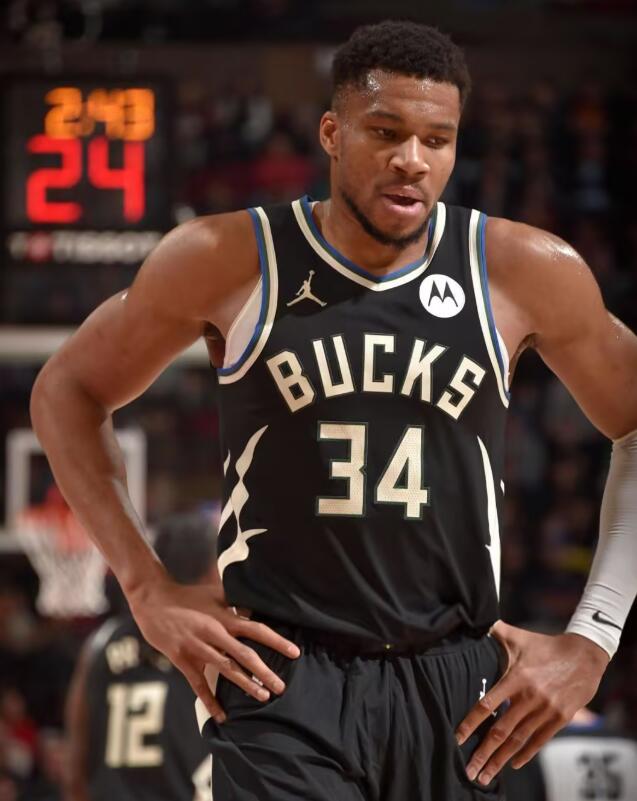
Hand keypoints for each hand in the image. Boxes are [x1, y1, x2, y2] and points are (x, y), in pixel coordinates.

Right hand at [128, 575, 299, 722]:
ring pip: (226, 671)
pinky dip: (211, 701)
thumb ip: (235, 601)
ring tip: (263, 698)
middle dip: (265, 672)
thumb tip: (256, 606)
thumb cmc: (187, 596)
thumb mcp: (214, 593)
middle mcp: (215, 633)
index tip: (294, 652)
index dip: (277, 641)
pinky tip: (222, 716)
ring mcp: (198, 648)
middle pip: (246, 655)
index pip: (257, 630)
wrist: (154, 600)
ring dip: (246, 685)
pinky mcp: (183, 660)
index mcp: (225, 617)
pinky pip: (199, 685)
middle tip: (281, 687)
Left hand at [455, 621, 608, 784]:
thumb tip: (474, 621)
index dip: (471, 724)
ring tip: (486, 776)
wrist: (584, 655)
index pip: (487, 705)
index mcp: (516, 678)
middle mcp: (530, 697)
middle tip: (469, 771)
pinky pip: (540, 740)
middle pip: (501, 731)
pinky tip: (513, 764)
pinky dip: (526, 754)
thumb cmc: (546, 645)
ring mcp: (546, 710)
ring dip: (501, 760)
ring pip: (518, 740)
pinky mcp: (560, 718)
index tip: (457, 739)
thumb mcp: (519, 637)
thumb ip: (495, 632)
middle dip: (484, 753)